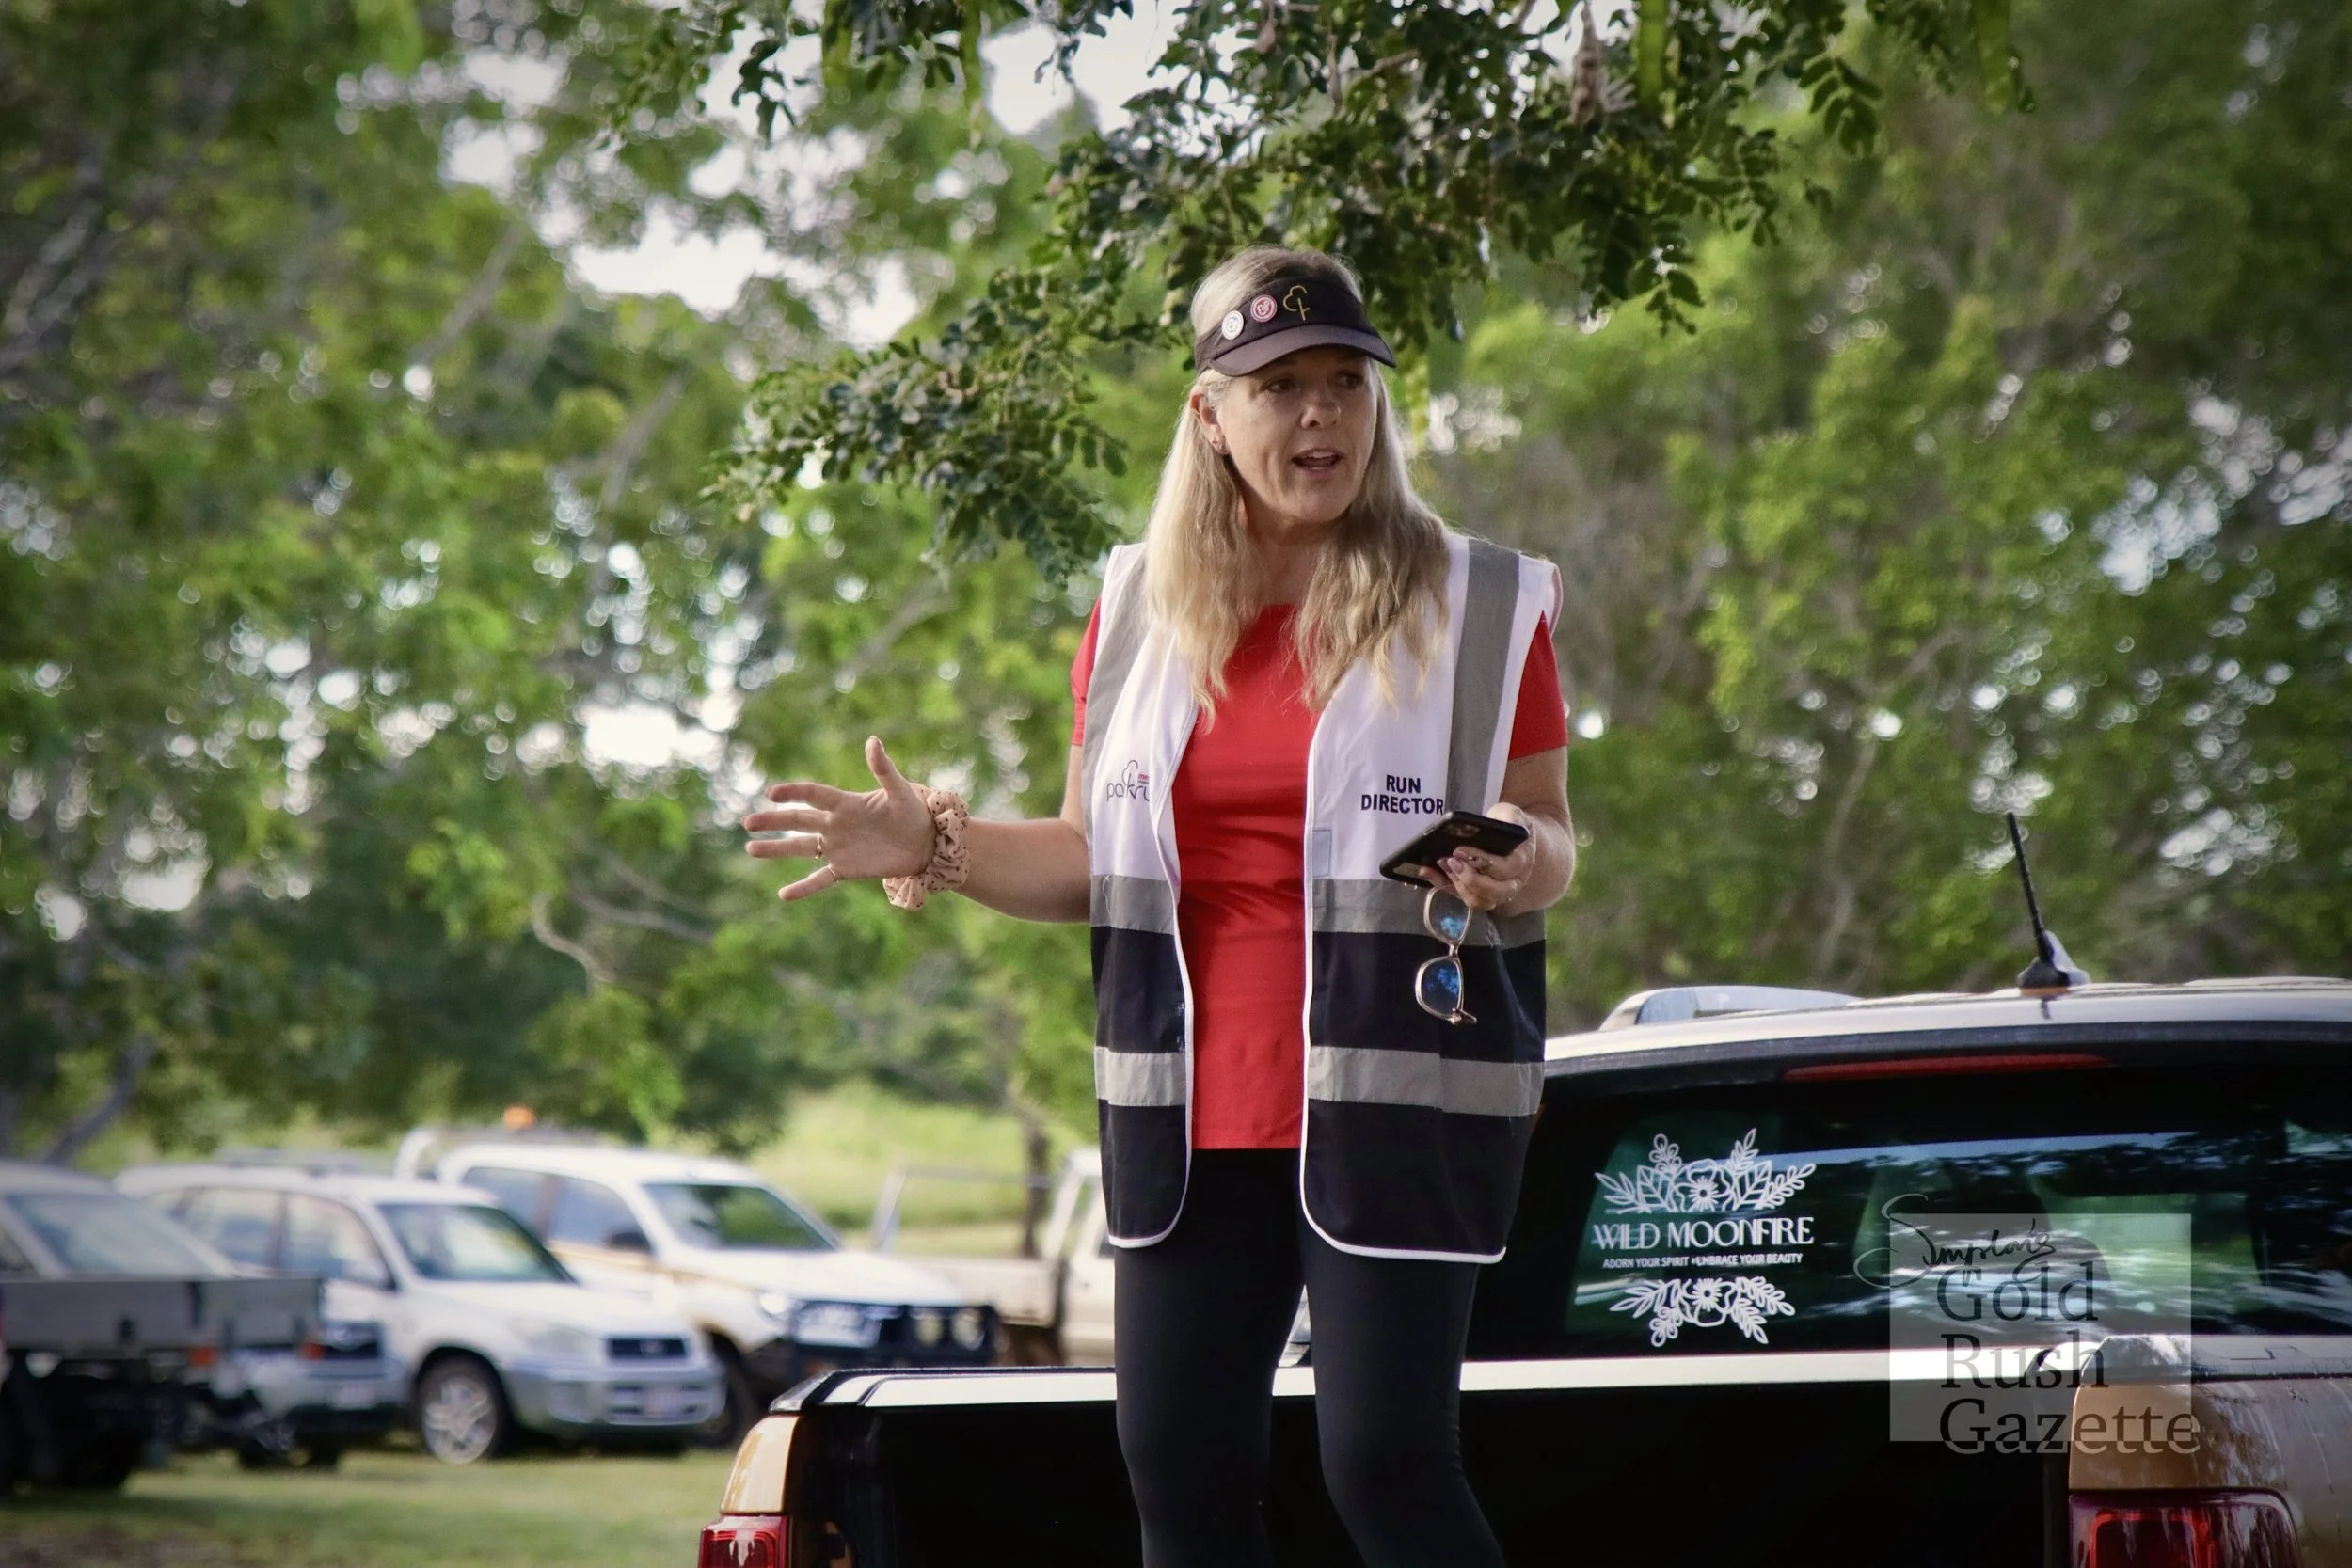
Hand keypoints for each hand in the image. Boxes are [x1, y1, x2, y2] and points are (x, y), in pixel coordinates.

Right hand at [743, 736, 933, 901]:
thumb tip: (873, 741)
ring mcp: (838, 847)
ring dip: (776, 849)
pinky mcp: (846, 869)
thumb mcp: (901, 791)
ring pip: (801, 848)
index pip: (813, 795)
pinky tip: (783, 895)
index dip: (793, 793)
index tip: (772, 794)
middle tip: (747, 822)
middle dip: (772, 821)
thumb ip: (884, 769)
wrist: (926, 843)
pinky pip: (820, 879)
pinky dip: (803, 887)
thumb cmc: (915, 812)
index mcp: (846, 803)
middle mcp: (836, 824)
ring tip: (750, 849)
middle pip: (798, 820)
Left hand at [1421, 801, 1535, 912]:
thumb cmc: (1509, 824)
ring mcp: (1498, 892)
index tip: (1459, 850)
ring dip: (1458, 885)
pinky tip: (1428, 872)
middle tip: (1450, 860)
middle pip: (1494, 892)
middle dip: (1469, 879)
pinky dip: (1444, 886)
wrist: (1513, 837)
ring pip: (1480, 901)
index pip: (1505, 869)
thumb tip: (1493, 825)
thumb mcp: (1511, 814)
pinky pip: (1462, 897)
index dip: (1481, 862)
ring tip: (1442, 864)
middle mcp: (1513, 881)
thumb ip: (1508, 818)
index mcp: (1523, 861)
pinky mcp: (1479, 894)